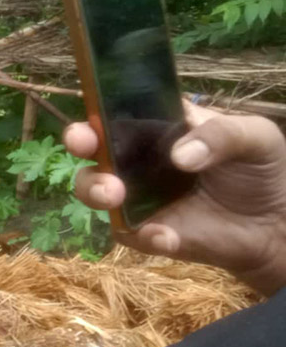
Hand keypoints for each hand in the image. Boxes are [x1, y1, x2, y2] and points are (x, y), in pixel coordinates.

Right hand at [66, 102, 285, 294]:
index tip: (92, 116)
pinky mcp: (146, 232)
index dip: (98, 110)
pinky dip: (144, 234)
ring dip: (94, 189)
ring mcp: (137, 196)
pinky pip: (128, 232)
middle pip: (94, 149)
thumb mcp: (254, 136)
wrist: (277, 222)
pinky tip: (166, 235)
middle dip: (81, 143)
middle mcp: (138, 158)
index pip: (119, 111)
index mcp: (158, 126)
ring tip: (114, 194)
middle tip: (87, 147)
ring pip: (93, 189)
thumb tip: (180, 156)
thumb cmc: (260, 169)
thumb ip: (222, 134)